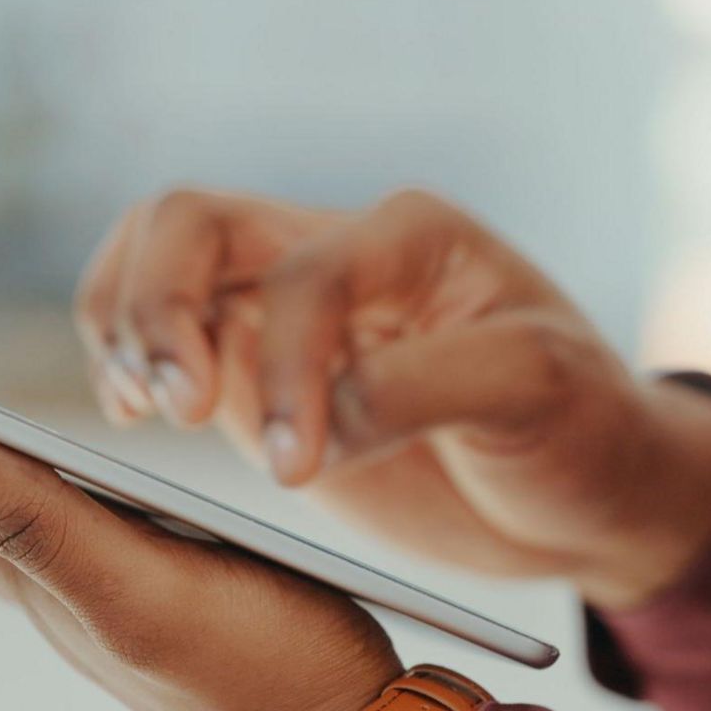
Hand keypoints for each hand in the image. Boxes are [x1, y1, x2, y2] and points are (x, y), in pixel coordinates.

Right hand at [77, 188, 710, 608]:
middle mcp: (335, 251)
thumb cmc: (581, 427)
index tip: (301, 467)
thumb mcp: (538, 392)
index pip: (306, 271)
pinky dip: (122, 360)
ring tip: (136, 409)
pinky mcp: (256, 372)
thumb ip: (427, 388)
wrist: (588, 487)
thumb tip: (322, 418)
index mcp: (411, 237)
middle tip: (174, 410)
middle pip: (192, 222)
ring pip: (155, 259)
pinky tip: (131, 415)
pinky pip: (158, 335)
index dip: (290, 363)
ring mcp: (284, 310)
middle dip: (159, 309)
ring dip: (122, 324)